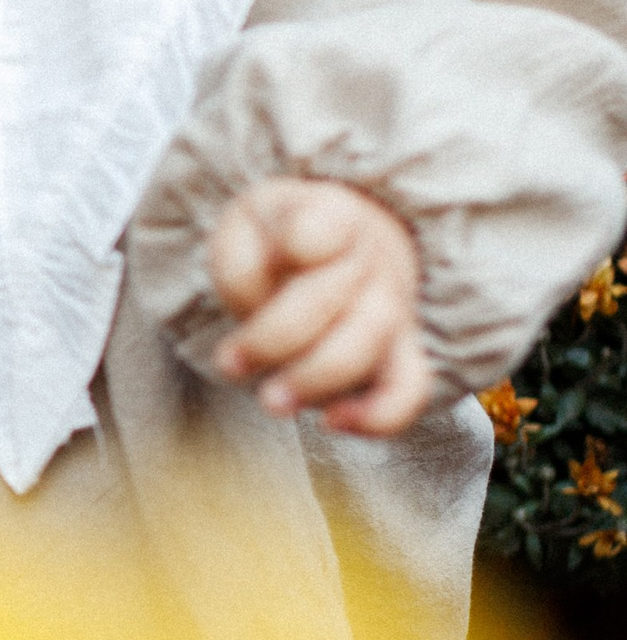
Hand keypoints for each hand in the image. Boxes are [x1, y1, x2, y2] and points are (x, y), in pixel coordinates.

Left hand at [207, 178, 431, 434]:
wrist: (328, 246)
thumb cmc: (277, 242)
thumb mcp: (243, 230)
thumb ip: (240, 264)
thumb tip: (259, 303)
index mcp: (328, 216)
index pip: (320, 226)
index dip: (305, 238)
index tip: (290, 249)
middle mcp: (369, 261)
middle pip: (332, 301)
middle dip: (275, 339)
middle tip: (230, 363)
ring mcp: (392, 309)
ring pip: (366, 348)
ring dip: (313, 382)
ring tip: (272, 401)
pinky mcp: (400, 354)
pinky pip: (408, 391)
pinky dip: (378, 416)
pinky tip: (333, 423)